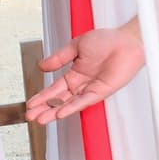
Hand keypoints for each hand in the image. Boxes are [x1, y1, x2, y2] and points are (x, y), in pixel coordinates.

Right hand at [25, 17, 145, 124]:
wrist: (127, 40)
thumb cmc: (109, 40)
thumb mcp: (76, 45)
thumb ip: (59, 57)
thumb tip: (41, 65)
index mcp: (76, 73)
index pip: (55, 88)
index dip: (43, 96)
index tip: (30, 104)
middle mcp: (83, 83)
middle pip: (60, 99)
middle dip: (45, 108)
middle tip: (31, 116)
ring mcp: (92, 88)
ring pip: (69, 103)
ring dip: (54, 112)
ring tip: (41, 119)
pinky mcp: (102, 91)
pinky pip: (84, 101)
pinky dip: (72, 107)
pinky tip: (60, 113)